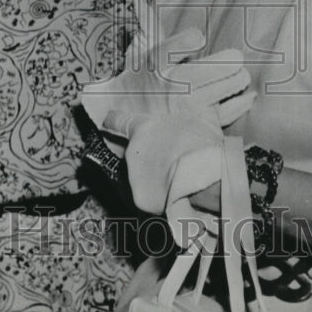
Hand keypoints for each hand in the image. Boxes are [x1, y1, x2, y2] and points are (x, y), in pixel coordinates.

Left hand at [102, 103, 224, 215]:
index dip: (113, 121)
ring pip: (143, 177)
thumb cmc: (202, 142)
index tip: (108, 121)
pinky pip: (151, 197)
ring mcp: (134, 178)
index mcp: (143, 129)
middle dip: (152, 157)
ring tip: (180, 179)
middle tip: (174, 159)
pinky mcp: (141, 200)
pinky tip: (178, 193)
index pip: (118, 122)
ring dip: (156, 177)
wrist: (202, 175)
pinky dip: (162, 197)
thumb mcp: (201, 116)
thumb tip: (200, 111)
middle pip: (136, 155)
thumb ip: (192, 115)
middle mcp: (132, 153)